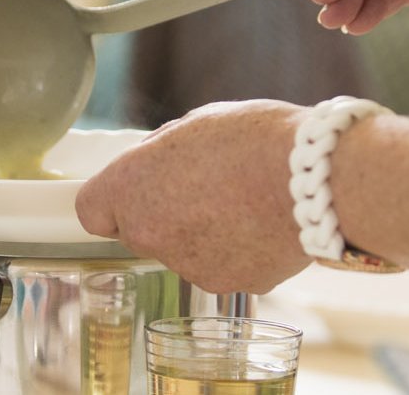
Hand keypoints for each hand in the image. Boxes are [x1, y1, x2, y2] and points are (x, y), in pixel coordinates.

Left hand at [75, 100, 312, 293]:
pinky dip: (237, 252)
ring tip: (244, 202)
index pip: (92, 210)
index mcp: (130, 187)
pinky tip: (262, 224)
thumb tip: (157, 165)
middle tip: (206, 186)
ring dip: (204, 234)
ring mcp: (187, 266)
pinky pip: (223, 267)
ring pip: (184, 251)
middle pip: (141, 232)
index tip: (137, 191)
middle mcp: (148, 233)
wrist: (316, 181)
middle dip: (166, 214)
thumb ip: (162, 153)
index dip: (114, 200)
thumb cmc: (256, 139)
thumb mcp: (195, 124)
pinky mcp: (227, 285)